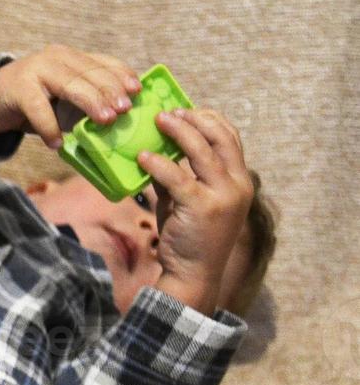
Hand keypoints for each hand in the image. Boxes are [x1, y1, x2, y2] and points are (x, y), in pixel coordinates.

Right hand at [0, 44, 143, 149]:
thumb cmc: (34, 102)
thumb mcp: (63, 98)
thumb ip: (86, 103)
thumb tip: (118, 121)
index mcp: (72, 58)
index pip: (102, 62)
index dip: (121, 75)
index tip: (136, 91)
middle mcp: (56, 58)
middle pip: (89, 72)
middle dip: (109, 91)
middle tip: (124, 110)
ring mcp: (36, 70)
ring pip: (70, 84)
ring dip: (90, 102)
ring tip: (104, 121)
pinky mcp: (19, 88)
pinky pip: (38, 107)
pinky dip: (49, 126)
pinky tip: (57, 142)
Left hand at [141, 107, 253, 313]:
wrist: (193, 274)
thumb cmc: (189, 237)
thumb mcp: (187, 201)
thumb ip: (179, 177)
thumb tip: (156, 151)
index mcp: (239, 180)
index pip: (230, 139)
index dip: (209, 119)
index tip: (187, 110)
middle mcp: (237, 185)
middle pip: (221, 138)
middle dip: (196, 119)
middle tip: (170, 112)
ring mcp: (222, 196)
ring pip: (203, 152)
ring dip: (179, 132)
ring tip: (159, 120)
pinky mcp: (202, 208)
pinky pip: (178, 177)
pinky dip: (160, 163)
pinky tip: (144, 157)